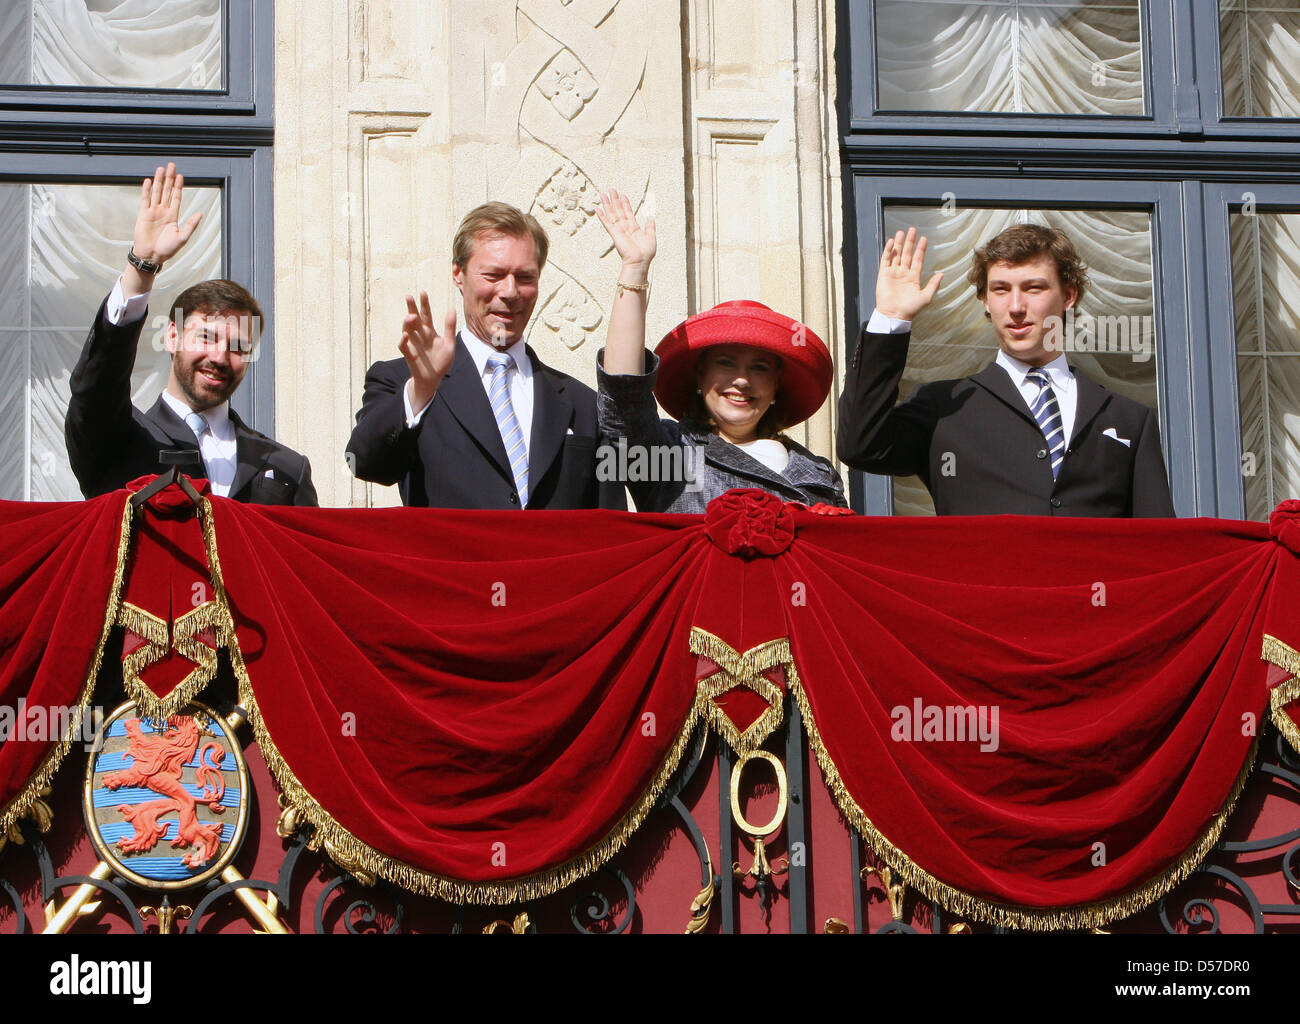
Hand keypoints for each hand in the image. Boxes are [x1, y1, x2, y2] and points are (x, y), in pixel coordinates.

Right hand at [133, 163, 201, 264]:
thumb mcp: (183, 237)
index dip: (178, 186)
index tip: (180, 176)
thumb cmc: (167, 250)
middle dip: (169, 178)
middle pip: (166, 191)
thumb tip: (200, 214)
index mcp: (173, 216)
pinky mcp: (142, 215)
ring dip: (158, 181)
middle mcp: (163, 211)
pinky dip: (147, 190)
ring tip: (161, 169)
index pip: (176, 197)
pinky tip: (149, 181)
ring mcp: (152, 212)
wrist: (151, 256)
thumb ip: (190, 225)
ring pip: (156, 192)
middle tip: (171, 165)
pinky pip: (145, 200)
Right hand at [399, 291, 456, 409]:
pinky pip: (403, 346)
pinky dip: (403, 341)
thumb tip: (452, 308)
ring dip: (407, 322)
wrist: (434, 378)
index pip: (426, 315)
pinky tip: (406, 335)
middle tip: (409, 296)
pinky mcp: (409, 355)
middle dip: (411, 308)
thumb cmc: (441, 361)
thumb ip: (450, 327)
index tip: (423, 292)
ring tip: (411, 316)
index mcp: (429, 332)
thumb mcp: (449, 343)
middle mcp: (419, 335)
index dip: (424, 304)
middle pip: (414, 319)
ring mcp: (413, 344)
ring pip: (406, 330)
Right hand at [596, 189, 655, 270]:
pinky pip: (607, 223)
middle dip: (615, 200)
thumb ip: (650, 226)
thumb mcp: (651, 236)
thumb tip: (650, 217)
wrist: (640, 261)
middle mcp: (625, 227)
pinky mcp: (614, 234)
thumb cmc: (646, 252)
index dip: (625, 203)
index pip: (628, 212)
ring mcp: (619, 230)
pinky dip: (601, 216)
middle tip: (611, 189)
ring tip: (603, 194)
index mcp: (634, 227)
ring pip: (612, 214)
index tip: (623, 195)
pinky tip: (597, 208)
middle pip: (618, 210)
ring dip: (607, 204)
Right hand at [875, 227, 942, 320]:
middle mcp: (903, 273)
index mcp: (913, 277)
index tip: (923, 239)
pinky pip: (885, 260)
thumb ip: (933, 285)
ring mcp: (893, 273)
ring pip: (896, 254)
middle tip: (912, 230)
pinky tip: (892, 242)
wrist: (894, 315)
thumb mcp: (926, 297)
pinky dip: (888, 250)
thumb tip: (941, 274)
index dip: (920, 249)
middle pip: (907, 254)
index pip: (917, 259)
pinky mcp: (883, 274)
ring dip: (899, 244)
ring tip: (902, 232)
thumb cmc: (910, 309)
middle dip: (910, 242)